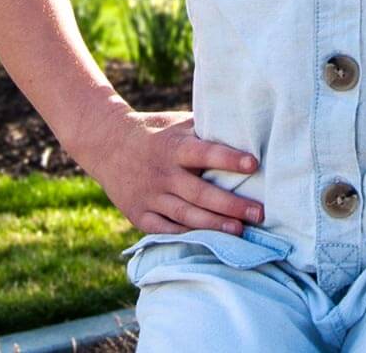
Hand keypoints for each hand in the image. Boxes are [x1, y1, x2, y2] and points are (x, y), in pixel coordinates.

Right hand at [75, 108, 264, 235]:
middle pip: (200, 192)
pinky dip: (186, 236)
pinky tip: (208, 242)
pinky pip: (165, 229)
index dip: (229, 159)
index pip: (205, 153)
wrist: (106, 143)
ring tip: (239, 231)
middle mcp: (162, 173)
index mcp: (174, 147)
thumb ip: (205, 129)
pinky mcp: (139, 214)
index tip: (254, 164)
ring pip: (185, 215)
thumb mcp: (177, 123)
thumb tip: (244, 127)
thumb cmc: (156, 131)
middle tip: (259, 213)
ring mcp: (149, 196)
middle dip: (230, 204)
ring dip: (213, 225)